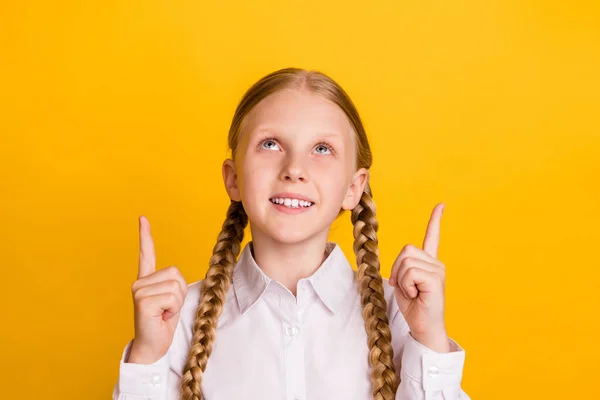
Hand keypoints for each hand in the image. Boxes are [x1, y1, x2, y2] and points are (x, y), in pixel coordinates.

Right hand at [128, 216, 187, 363]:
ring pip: (175, 286)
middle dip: (179, 292)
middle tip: (167, 308)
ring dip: (176, 302)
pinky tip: (161, 317)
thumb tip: (175, 278)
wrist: (153, 347)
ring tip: (164, 313)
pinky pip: (172, 297)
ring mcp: (139, 290)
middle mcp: (140, 282)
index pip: (147, 254)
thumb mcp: (171, 299)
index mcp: (146, 280)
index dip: (146, 235)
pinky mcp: (143, 301)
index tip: (143, 218)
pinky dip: (173, 309)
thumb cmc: (162, 323)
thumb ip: (172, 284)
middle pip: (175, 274)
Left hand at [389, 203, 448, 352]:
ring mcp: (438, 270)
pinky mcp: (436, 279)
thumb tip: (400, 265)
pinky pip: (410, 272)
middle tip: (406, 288)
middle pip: (406, 250)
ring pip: (406, 262)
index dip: (435, 221)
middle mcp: (436, 264)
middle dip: (397, 269)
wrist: (424, 328)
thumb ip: (402, 268)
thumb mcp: (403, 284)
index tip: (441, 205)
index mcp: (429, 264)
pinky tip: (417, 295)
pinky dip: (406, 285)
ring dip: (401, 280)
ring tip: (412, 293)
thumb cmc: (414, 308)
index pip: (432, 237)